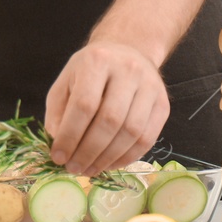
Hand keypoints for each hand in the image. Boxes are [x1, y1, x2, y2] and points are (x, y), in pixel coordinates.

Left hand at [46, 41, 169, 174]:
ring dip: (107, 158)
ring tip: (89, 170)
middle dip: (88, 151)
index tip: (58, 156)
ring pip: (131, 132)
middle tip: (74, 169)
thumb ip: (58, 111)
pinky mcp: (163, 104)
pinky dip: (127, 157)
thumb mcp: (66, 81)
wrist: (127, 52)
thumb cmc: (90, 70)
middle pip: (109, 120)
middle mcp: (128, 70)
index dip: (70, 135)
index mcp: (97, 60)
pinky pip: (147, 138)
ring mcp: (150, 87)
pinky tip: (110, 164)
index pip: (84, 105)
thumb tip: (58, 142)